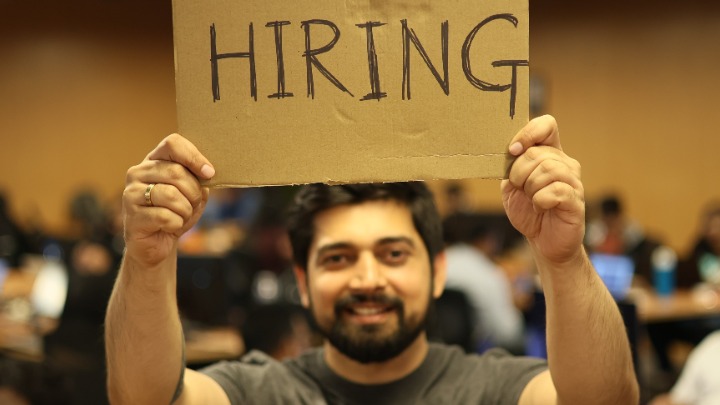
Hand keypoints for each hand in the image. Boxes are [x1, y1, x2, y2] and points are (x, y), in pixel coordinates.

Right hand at [123, 134, 214, 267]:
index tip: (209, 173)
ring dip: (185, 210)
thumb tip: (207, 172)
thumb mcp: (192, 192)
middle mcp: (137, 172)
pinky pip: (165, 216)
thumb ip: (198, 179)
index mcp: (153, 161)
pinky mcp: (131, 216)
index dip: (194, 157)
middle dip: (193, 192)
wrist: (157, 243)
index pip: (173, 144)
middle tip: (192, 204)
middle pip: (176, 172)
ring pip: (171, 195)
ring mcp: (131, 193)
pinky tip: (170, 226)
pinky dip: (176, 223)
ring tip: (181, 216)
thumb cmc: (176, 213)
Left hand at [501, 115, 584, 264]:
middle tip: (519, 187)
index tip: (512, 150)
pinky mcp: (576, 200)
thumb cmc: (528, 210)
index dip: (528, 133)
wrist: (543, 241)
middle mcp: (565, 163)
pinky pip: (555, 191)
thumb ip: (510, 167)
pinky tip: (541, 207)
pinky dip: (540, 200)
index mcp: (550, 154)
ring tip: (531, 199)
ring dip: (530, 187)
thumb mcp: (511, 185)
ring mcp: (573, 181)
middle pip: (538, 153)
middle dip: (518, 172)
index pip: (546, 125)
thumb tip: (509, 151)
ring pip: (547, 170)